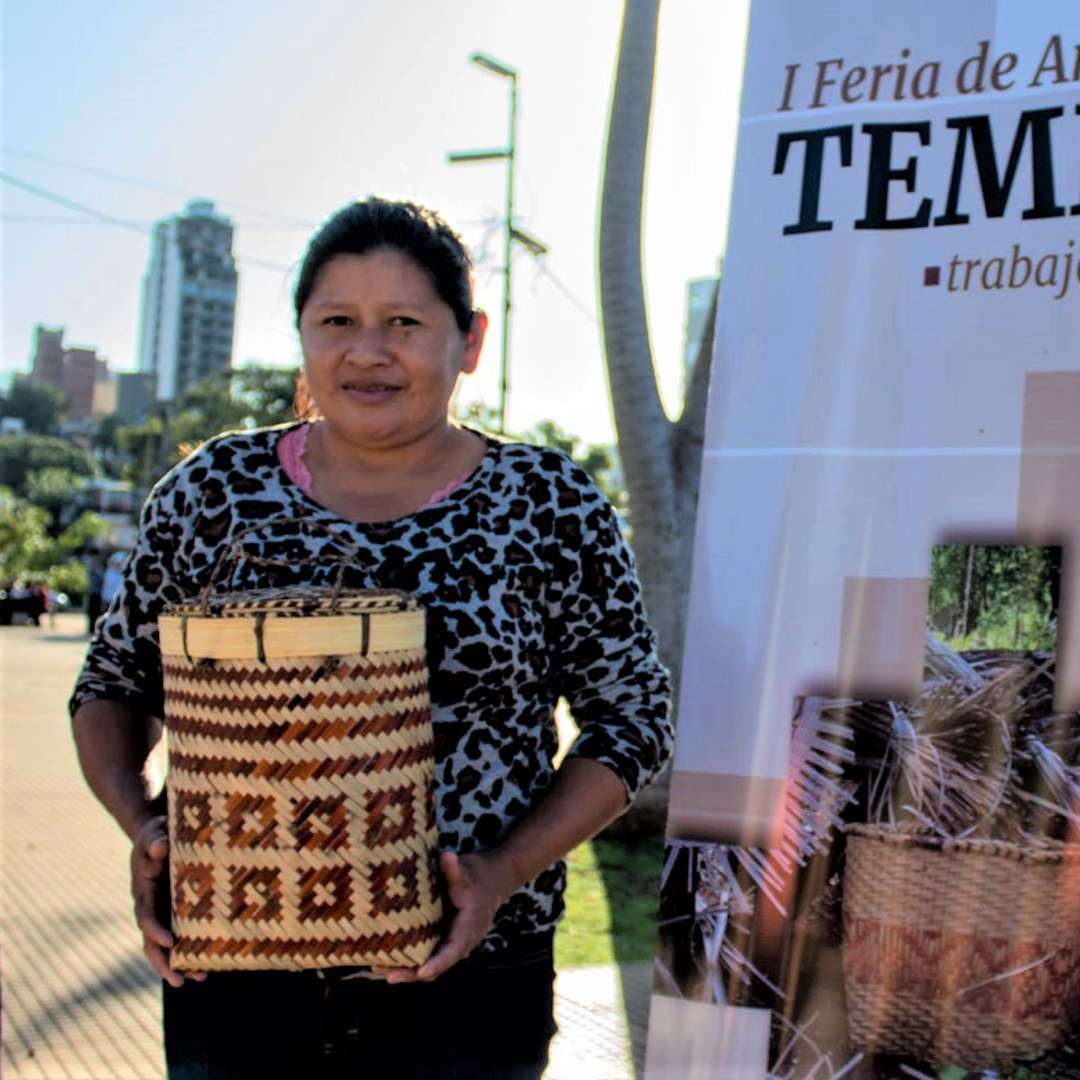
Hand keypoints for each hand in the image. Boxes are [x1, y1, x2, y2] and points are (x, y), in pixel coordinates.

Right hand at [130, 815, 204, 987]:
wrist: (159, 837)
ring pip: (165, 946)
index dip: (155, 930)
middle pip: (152, 942)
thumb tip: (160, 848)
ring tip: (198, 978)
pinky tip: (207, 965)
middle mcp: (151, 908)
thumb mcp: (154, 832)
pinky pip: (181, 937)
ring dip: (178, 964)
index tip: (169, 942)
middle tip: (179, 981)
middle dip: (164, 962)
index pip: (146, 915)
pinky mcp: (176, 914)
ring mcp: (162, 913)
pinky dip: (191, 951)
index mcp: (143, 891)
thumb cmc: (158, 833)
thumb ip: (155, 839)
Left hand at [374, 850, 511, 983]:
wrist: (491, 881)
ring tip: (378, 968)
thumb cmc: (477, 877)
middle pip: (438, 965)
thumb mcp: (467, 870)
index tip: (421, 971)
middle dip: (412, 973)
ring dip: (406, 970)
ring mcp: (451, 943)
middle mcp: (461, 941)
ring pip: (430, 964)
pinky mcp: (442, 940)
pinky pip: (426, 955)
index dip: (438, 962)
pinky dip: (408, 960)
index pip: (453, 949)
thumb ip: (454, 868)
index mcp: (468, 927)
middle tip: (388, 975)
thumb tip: (445, 856)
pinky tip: (385, 958)